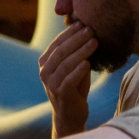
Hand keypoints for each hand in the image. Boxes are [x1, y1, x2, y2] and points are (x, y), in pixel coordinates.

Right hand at [39, 22, 96, 138]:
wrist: (70, 115)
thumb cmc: (74, 87)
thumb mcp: (73, 67)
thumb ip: (76, 53)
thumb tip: (87, 31)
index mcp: (45, 63)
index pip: (56, 44)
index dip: (69, 33)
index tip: (83, 23)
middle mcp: (44, 72)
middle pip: (60, 52)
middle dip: (76, 39)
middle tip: (91, 29)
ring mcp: (51, 84)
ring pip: (65, 64)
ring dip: (81, 52)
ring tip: (94, 42)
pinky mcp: (60, 94)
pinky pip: (69, 80)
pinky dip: (78, 71)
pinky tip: (88, 63)